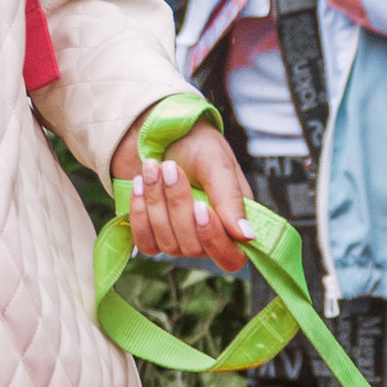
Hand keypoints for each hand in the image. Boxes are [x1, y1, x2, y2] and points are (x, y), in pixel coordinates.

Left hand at [110, 118, 253, 276]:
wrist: (155, 129)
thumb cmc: (194, 143)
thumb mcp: (217, 163)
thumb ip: (231, 198)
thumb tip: (247, 236)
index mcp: (232, 220)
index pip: (230, 258)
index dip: (214, 240)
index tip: (201, 207)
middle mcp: (206, 235)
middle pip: (194, 247)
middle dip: (178, 206)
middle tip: (170, 168)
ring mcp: (177, 237)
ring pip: (167, 244)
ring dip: (156, 202)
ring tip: (153, 166)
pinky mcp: (150, 234)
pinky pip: (145, 242)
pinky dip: (139, 213)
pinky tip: (139, 185)